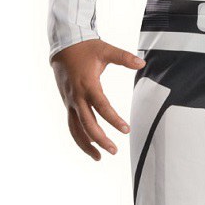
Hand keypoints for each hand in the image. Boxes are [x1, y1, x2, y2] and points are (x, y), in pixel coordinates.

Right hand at [51, 39, 144, 160]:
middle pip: (87, 124)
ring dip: (86, 144)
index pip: (102, 107)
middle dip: (100, 139)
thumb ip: (124, 57)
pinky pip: (72, 124)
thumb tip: (142, 63)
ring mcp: (70, 101)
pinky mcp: (67, 103)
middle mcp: (77, 96)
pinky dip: (79, 137)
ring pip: (75, 128)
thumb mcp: (105, 50)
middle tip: (114, 151)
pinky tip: (90, 145)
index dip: (114, 120)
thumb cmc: (85, 48)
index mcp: (88, 84)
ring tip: (99, 157)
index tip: (126, 130)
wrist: (63, 46)